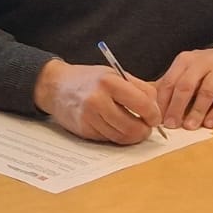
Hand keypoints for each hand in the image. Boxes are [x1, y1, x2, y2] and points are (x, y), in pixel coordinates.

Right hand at [33, 58, 159, 144]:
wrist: (56, 86)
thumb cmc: (89, 79)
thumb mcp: (114, 74)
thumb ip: (138, 87)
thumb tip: (156, 107)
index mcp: (109, 82)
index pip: (142, 104)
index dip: (154, 114)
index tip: (155, 117)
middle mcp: (98, 100)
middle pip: (133, 127)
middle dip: (145, 130)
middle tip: (146, 126)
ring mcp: (89, 117)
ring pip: (122, 137)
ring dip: (133, 136)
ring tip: (134, 128)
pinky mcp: (84, 130)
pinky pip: (109, 139)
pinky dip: (117, 136)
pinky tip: (116, 127)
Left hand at [156, 49, 212, 129]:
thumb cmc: (203, 70)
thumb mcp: (185, 72)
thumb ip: (171, 85)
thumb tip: (151, 106)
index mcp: (185, 60)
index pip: (170, 81)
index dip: (163, 101)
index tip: (157, 118)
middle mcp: (202, 62)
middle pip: (186, 86)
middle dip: (177, 107)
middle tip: (171, 124)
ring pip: (207, 92)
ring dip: (197, 111)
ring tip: (190, 126)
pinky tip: (210, 124)